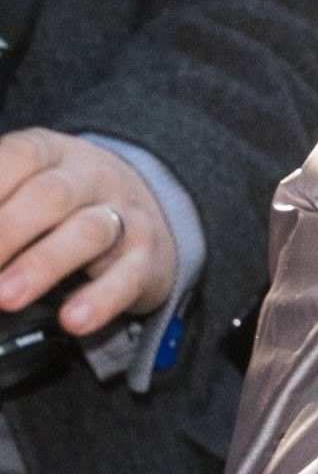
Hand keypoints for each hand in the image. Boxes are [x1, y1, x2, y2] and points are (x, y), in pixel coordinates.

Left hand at [0, 129, 176, 337]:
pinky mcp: (147, 259)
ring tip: (6, 297)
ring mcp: (123, 216)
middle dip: (6, 232)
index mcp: (49, 153)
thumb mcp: (21, 185)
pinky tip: (73, 320)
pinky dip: (100, 299)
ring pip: (89, 232)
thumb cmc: (62, 204)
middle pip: (51, 196)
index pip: (17, 158)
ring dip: (43, 265)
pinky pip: (128, 276)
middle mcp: (89, 178)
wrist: (148, 209)